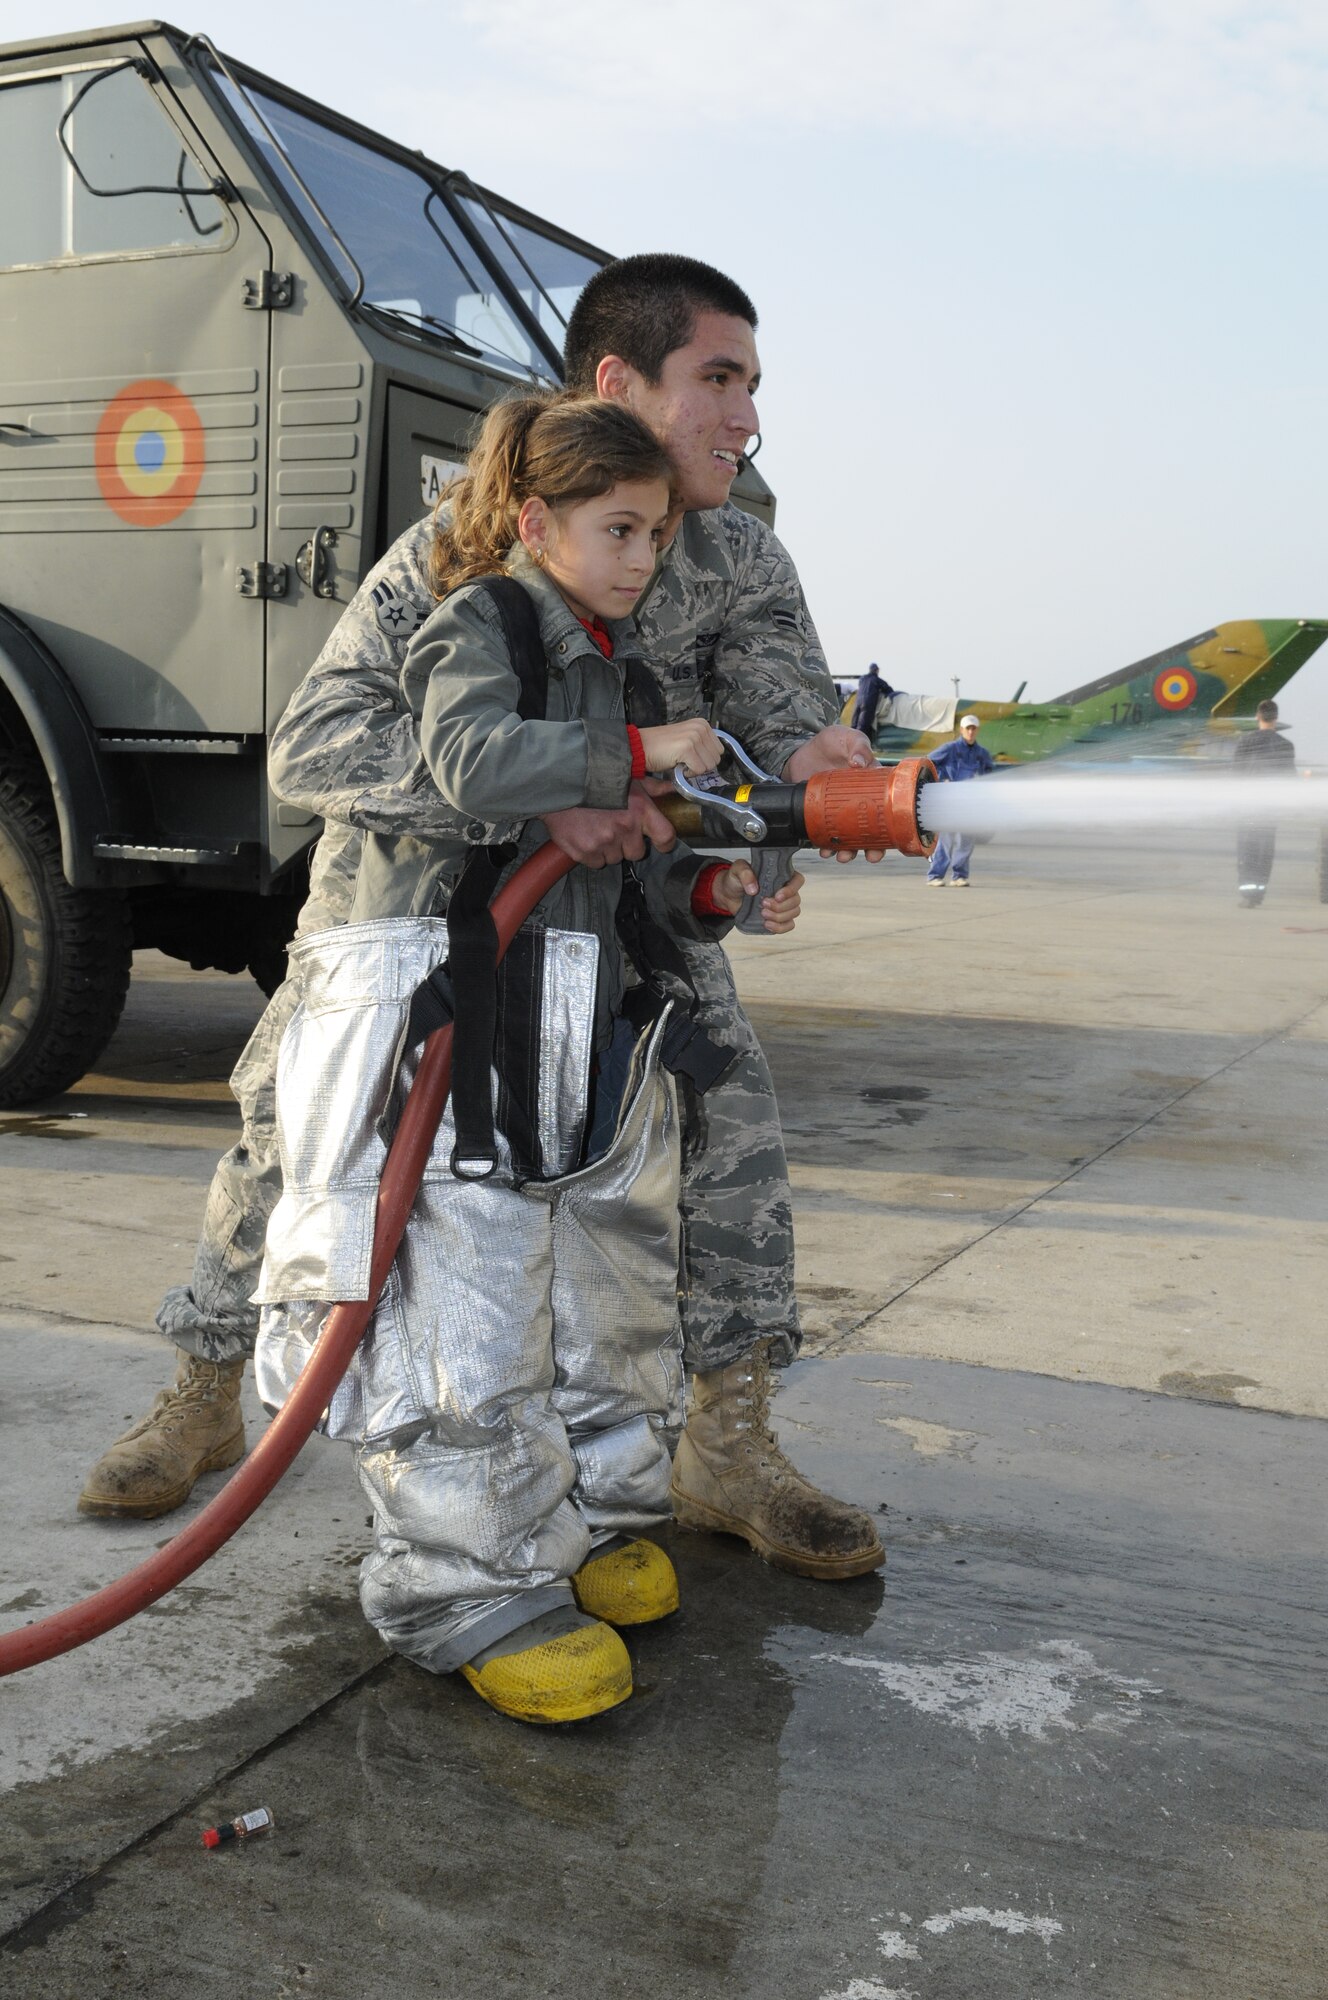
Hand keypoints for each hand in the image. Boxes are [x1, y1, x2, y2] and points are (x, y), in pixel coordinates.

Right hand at [540, 779, 675, 866]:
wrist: (559, 783)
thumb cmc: (595, 778)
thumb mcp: (628, 777)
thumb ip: (652, 787)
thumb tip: (671, 789)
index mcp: (639, 810)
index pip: (665, 837)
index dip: (664, 843)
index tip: (659, 842)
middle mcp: (624, 829)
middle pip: (637, 853)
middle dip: (629, 844)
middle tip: (616, 828)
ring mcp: (603, 842)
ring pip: (615, 858)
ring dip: (609, 848)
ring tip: (597, 828)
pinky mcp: (584, 852)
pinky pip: (596, 862)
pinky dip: (592, 853)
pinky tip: (586, 835)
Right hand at [638, 717, 723, 775]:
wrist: (640, 747)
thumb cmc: (661, 746)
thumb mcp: (686, 738)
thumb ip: (702, 744)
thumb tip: (716, 759)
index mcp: (702, 724)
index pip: (719, 750)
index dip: (705, 758)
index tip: (692, 756)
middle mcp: (700, 727)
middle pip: (716, 759)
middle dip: (702, 764)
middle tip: (685, 760)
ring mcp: (694, 737)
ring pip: (709, 766)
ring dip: (694, 769)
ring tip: (680, 761)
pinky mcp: (687, 748)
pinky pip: (698, 770)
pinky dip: (688, 773)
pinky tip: (677, 765)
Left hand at [708, 864, 803, 933]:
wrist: (728, 894)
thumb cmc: (737, 879)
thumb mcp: (737, 870)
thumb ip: (745, 873)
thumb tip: (754, 889)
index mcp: (781, 875)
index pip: (798, 880)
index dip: (791, 890)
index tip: (777, 896)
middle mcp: (785, 890)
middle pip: (796, 900)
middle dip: (780, 906)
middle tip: (763, 904)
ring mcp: (783, 905)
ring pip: (794, 913)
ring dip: (779, 916)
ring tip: (762, 913)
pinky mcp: (778, 918)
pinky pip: (789, 925)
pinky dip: (780, 927)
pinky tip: (767, 924)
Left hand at [782, 723, 884, 863]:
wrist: (798, 752)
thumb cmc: (829, 743)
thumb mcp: (846, 737)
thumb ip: (856, 745)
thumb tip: (859, 762)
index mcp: (873, 786)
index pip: (888, 808)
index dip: (891, 827)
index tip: (889, 841)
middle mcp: (860, 802)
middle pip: (871, 830)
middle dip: (872, 847)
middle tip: (870, 855)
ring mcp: (841, 811)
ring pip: (850, 837)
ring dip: (849, 850)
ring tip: (843, 856)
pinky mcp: (822, 816)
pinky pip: (827, 835)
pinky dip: (826, 845)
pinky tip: (824, 850)